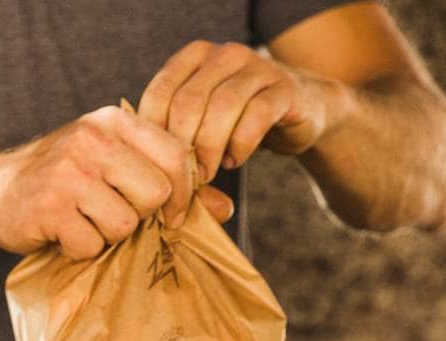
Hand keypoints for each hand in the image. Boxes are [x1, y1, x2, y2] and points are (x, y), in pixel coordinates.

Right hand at [0, 105, 231, 260]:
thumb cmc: (59, 182)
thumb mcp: (111, 166)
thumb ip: (166, 182)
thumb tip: (225, 209)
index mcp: (113, 122)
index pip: (176, 155)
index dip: (185, 192)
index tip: (173, 215)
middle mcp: (92, 140)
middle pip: (156, 193)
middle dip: (140, 215)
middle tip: (112, 216)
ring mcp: (68, 173)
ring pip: (126, 223)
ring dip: (108, 236)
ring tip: (84, 223)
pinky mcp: (49, 208)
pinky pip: (91, 244)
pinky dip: (80, 250)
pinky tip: (62, 234)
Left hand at [140, 40, 334, 182]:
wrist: (299, 112)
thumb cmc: (235, 122)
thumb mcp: (198, 123)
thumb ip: (173, 138)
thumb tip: (147, 179)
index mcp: (193, 57)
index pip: (158, 94)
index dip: (152, 138)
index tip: (156, 168)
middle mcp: (224, 55)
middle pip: (188, 103)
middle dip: (181, 149)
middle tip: (183, 179)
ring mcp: (257, 67)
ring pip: (221, 108)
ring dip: (209, 150)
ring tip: (207, 174)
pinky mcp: (285, 88)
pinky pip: (255, 117)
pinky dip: (239, 146)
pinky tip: (233, 160)